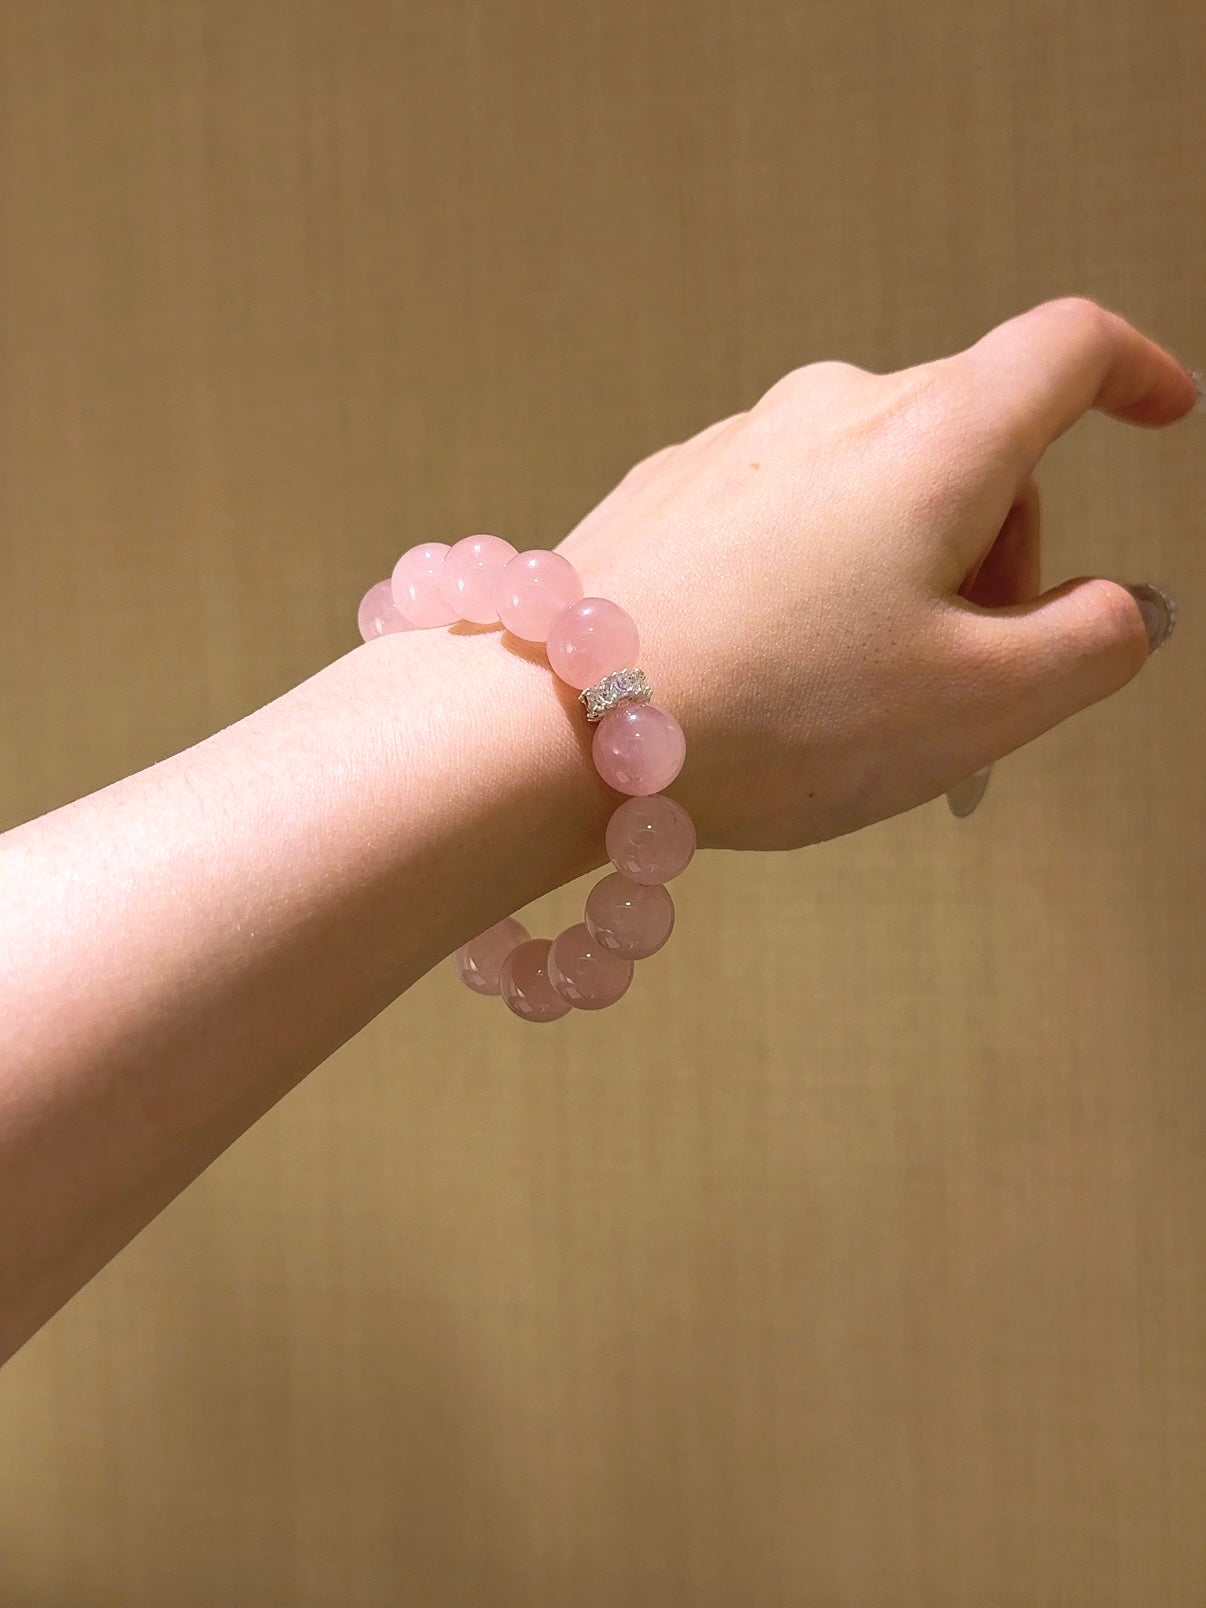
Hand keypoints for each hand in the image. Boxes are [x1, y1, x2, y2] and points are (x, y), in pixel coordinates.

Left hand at [558, 298, 1194, 850]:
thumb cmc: (772, 717)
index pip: (1065, 351)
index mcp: (932, 439)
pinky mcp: (672, 489)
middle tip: (976, 670)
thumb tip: (1125, 609)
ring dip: (908, 564)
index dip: (1135, 373)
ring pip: (876, 477)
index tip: (1164, 411)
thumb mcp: (980, 706)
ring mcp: (738, 442)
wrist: (555, 725)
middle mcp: (831, 410)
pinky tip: (775, 665)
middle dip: (1008, 543)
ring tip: (857, 689)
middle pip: (974, 435)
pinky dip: (821, 570)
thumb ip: (1090, 646)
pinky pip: (787, 508)